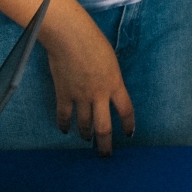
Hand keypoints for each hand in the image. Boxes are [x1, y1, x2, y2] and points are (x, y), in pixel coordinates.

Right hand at [45, 9, 135, 155]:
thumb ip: (111, 78)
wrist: (70, 36)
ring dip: (86, 134)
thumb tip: (109, 90)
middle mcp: (99, 95)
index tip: (128, 134)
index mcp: (115, 84)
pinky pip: (64, 116)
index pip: (126, 111)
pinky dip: (64, 125)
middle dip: (105, 144)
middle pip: (104, 128)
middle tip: (106, 155)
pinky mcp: (63, 94)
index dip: (128, 125)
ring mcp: (80, 96)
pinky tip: (65, 130)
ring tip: (86, 138)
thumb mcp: (111, 61)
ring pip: (84, 125)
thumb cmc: (93, 41)